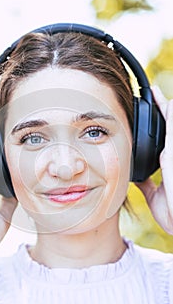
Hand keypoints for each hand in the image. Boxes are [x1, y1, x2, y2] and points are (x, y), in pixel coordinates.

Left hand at [135, 87, 172, 233]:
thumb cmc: (172, 212)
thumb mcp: (153, 194)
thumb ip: (146, 183)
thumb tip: (136, 176)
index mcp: (169, 161)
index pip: (163, 135)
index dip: (159, 119)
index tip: (151, 104)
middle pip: (169, 125)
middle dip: (162, 108)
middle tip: (153, 91)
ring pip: (172, 125)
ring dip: (166, 109)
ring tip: (156, 92)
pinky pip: (172, 130)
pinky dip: (170, 117)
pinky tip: (166, 104)